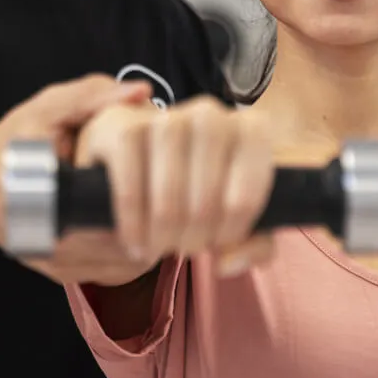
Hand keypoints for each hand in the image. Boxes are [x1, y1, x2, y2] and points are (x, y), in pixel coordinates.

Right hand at [0, 73, 167, 286]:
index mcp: (51, 195)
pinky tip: (138, 227)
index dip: (150, 192)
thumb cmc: (10, 144)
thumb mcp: (45, 109)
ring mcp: (56, 264)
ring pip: (125, 263)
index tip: (166, 171)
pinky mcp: (60, 275)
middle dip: (154, 217)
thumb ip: (91, 96)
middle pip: (129, 241)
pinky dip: (132, 254)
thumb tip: (142, 92)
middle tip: (171, 190)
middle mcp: (52, 241)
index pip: (121, 209)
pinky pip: (112, 273)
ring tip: (159, 207)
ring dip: (148, 238)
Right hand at [74, 95, 277, 278]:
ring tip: (160, 246)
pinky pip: (129, 180)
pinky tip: (135, 239)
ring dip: (164, 226)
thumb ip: (254, 244)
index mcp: (249, 131)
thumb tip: (227, 262)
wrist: (147, 161)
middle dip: (195, 232)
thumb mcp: (238, 218)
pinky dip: (132, 218)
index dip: (234, 229)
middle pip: (207, 192)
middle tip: (186, 248)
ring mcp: (165, 117)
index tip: (220, 243)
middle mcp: (210, 114)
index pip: (249, 191)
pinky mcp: (123, 126)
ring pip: (168, 183)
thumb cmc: (202, 191)